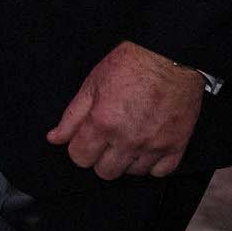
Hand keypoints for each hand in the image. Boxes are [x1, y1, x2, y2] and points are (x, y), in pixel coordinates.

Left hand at [47, 41, 204, 178]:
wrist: (169, 57)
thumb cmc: (130, 65)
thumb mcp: (91, 85)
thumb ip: (71, 117)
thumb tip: (54, 138)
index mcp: (102, 123)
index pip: (80, 158)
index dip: (79, 148)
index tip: (86, 139)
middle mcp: (128, 139)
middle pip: (105, 172)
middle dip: (100, 157)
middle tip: (107, 140)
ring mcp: (154, 145)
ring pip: (132, 173)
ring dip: (126, 161)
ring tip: (128, 140)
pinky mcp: (177, 145)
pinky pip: (161, 172)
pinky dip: (153, 165)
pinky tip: (147, 149)